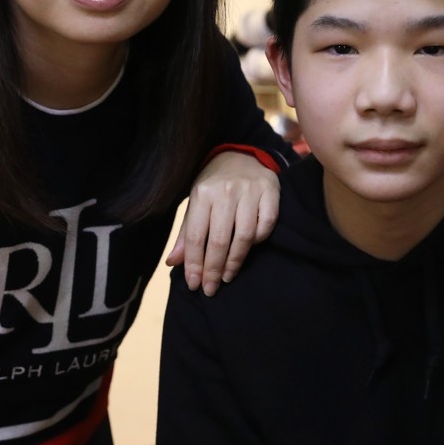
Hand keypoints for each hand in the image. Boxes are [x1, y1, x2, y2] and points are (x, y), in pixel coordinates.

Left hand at [166, 150, 279, 295]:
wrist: (241, 155)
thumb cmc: (215, 185)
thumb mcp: (195, 203)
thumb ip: (186, 234)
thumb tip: (172, 263)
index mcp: (202, 193)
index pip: (195, 236)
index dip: (194, 264)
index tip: (194, 285)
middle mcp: (226, 191)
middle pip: (219, 239)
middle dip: (213, 269)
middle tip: (211, 289)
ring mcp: (250, 190)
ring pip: (244, 236)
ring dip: (235, 261)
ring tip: (227, 276)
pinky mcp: (271, 191)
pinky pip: (266, 225)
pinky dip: (258, 240)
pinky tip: (249, 248)